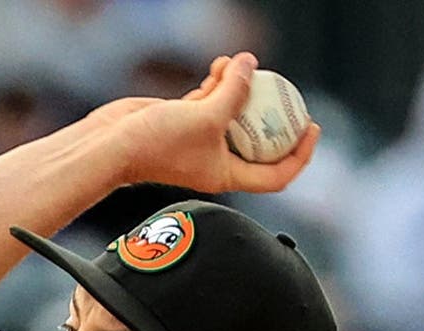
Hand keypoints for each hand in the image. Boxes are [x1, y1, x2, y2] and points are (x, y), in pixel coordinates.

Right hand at [93, 52, 319, 193]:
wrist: (112, 144)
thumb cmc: (157, 143)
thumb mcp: (207, 116)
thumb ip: (234, 91)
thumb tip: (251, 63)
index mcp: (227, 174)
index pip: (277, 174)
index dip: (300, 154)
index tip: (312, 128)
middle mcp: (216, 160)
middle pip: (259, 141)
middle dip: (273, 114)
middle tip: (288, 92)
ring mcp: (200, 140)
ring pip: (233, 114)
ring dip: (240, 89)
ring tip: (240, 65)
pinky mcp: (183, 121)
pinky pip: (210, 101)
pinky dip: (218, 84)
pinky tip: (220, 65)